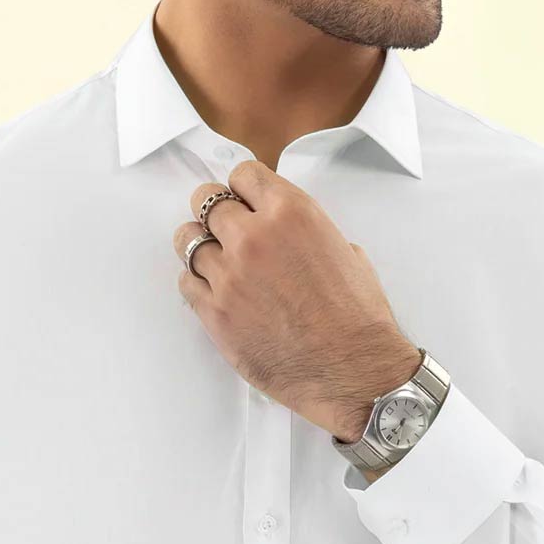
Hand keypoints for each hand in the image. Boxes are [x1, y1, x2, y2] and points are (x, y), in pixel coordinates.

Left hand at [174, 159, 420, 434]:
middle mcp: (254, 237)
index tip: (244, 201)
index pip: (243, 174)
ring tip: (216, 262)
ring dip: (200, 247)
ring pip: (187, 240)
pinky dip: (196, 283)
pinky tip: (216, 292)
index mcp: (292, 212)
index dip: (242, 188)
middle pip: (206, 201)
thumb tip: (289, 235)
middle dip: (215, 213)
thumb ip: (306, 232)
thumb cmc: (358, 317)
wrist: (353, 370)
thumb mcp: (345, 250)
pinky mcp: (215, 313)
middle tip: (224, 230)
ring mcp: (229, 275)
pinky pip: (186, 282)